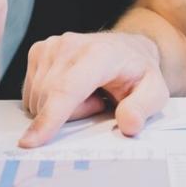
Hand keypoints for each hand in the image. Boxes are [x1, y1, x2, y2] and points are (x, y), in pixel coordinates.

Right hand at [19, 31, 167, 147]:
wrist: (127, 49)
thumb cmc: (138, 73)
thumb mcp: (154, 93)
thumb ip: (143, 108)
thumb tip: (128, 123)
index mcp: (99, 54)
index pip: (68, 89)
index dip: (50, 117)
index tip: (31, 142)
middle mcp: (70, 44)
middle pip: (51, 100)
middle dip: (73, 114)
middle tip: (100, 102)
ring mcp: (51, 46)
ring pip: (38, 99)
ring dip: (60, 108)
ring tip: (88, 94)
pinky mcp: (38, 51)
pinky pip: (30, 94)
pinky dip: (48, 100)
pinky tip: (71, 89)